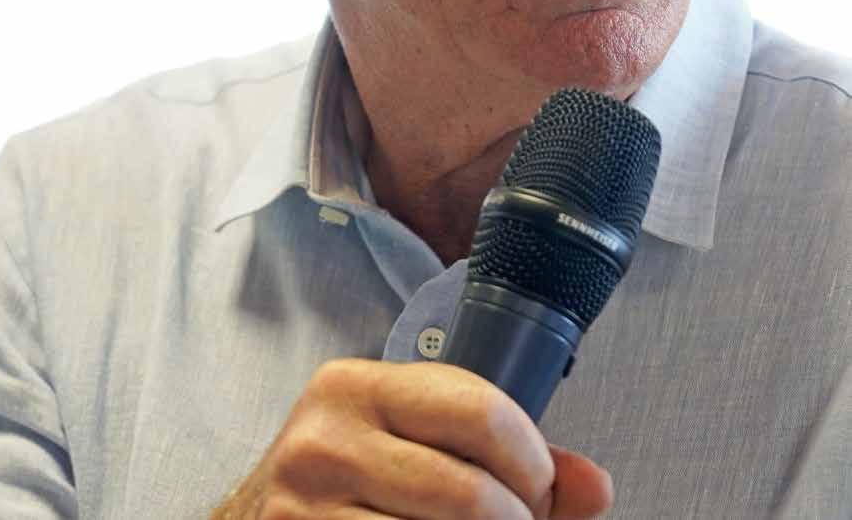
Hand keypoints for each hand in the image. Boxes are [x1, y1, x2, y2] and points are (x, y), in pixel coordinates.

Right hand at [209, 358, 612, 518]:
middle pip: (472, 498)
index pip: (480, 410)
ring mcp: (300, 514)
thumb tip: (595, 486)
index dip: (533, 463)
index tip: (537, 491)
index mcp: (353, 387)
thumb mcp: (410, 447)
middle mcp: (321, 443)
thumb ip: (507, 459)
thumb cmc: (345, 487)